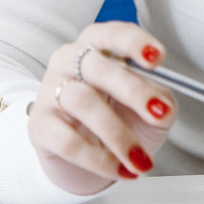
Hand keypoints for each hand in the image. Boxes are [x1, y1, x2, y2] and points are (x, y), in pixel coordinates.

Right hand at [30, 22, 177, 194]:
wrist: (87, 158)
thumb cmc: (119, 121)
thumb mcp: (147, 109)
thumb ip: (159, 102)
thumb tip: (163, 107)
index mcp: (96, 47)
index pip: (111, 34)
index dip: (134, 43)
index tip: (157, 59)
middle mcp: (68, 62)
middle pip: (97, 67)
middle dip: (133, 91)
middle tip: (159, 115)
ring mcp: (50, 92)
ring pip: (83, 102)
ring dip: (118, 134)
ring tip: (141, 159)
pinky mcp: (40, 126)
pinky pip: (69, 141)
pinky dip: (100, 159)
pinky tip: (120, 169)